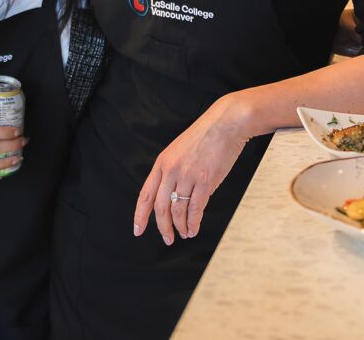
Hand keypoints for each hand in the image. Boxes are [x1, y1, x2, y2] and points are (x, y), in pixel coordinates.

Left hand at [133, 95, 257, 245]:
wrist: (225, 124)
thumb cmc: (204, 137)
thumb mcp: (178, 150)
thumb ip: (171, 171)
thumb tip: (171, 196)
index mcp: (162, 163)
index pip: (145, 194)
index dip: (140, 215)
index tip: (138, 230)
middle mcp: (172, 170)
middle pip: (161, 207)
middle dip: (163, 227)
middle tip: (167, 239)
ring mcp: (188, 176)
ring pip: (179, 210)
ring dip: (181, 226)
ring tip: (185, 234)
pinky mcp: (206, 181)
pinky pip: (196, 208)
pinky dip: (194, 222)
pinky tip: (194, 229)